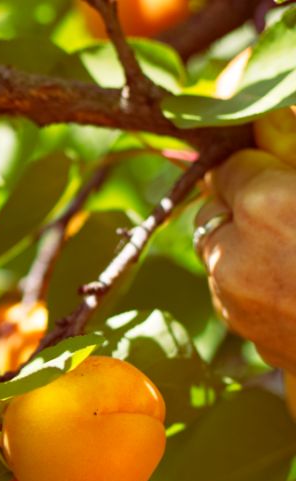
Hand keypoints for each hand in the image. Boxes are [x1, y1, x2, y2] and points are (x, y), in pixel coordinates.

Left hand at [197, 149, 295, 371]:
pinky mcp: (252, 339)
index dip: (258, 158)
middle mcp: (234, 258)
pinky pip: (239, 296)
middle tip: (286, 201)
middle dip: (243, 200)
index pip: (230, 164)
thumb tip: (270, 121)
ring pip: (221, 256)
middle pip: (214, 211)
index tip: (279, 157)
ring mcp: (237, 305)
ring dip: (248, 243)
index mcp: (264, 207)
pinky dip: (260, 282)